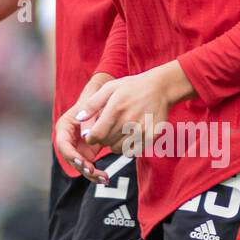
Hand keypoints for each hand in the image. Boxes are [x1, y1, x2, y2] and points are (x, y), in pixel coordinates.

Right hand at [54, 102, 110, 183]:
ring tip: (105, 178)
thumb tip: (86, 136)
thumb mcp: (93, 106)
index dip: (71, 155)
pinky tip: (106, 178)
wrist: (105, 98)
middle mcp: (68, 139)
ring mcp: (77, 147)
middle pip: (71, 158)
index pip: (63, 145)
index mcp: (64, 127)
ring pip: (80, 165)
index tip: (82, 163)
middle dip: (82, 167)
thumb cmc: (98, 99)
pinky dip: (97, 173)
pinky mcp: (86, 152)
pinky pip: (89, 166)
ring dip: (91, 174)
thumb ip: (89, 120)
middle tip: (94, 172)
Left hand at [79, 62, 193, 152]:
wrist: (160, 88)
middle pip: (106, 143)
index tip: (91, 135)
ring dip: (114, 144)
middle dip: (102, 139)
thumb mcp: (109, 88)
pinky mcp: (151, 136)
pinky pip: (133, 151)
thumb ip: (92, 104)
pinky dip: (128, 148)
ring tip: (118, 132)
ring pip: (118, 149)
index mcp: (115, 109)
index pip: (97, 135)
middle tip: (107, 130)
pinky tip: (129, 137)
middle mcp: (128, 121)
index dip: (91, 138)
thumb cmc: (133, 87)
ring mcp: (141, 130)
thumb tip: (79, 118)